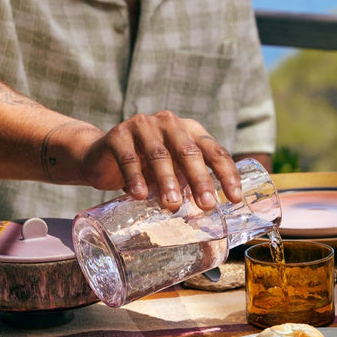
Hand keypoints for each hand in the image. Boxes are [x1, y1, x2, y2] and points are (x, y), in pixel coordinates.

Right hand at [80, 111, 242, 210]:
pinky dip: (135, 178)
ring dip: (168, 181)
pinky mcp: (118, 136)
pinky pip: (129, 158)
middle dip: (200, 179)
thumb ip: (189, 182)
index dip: (226, 174)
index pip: (213, 150)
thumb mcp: (172, 170)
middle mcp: (169, 123)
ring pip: (159, 155)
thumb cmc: (145, 167)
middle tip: (207, 205)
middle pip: (189, 152)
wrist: (101, 156)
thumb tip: (213, 213)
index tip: (235, 198)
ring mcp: (143, 126)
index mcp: (189, 130)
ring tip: (173, 205)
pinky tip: (140, 196)